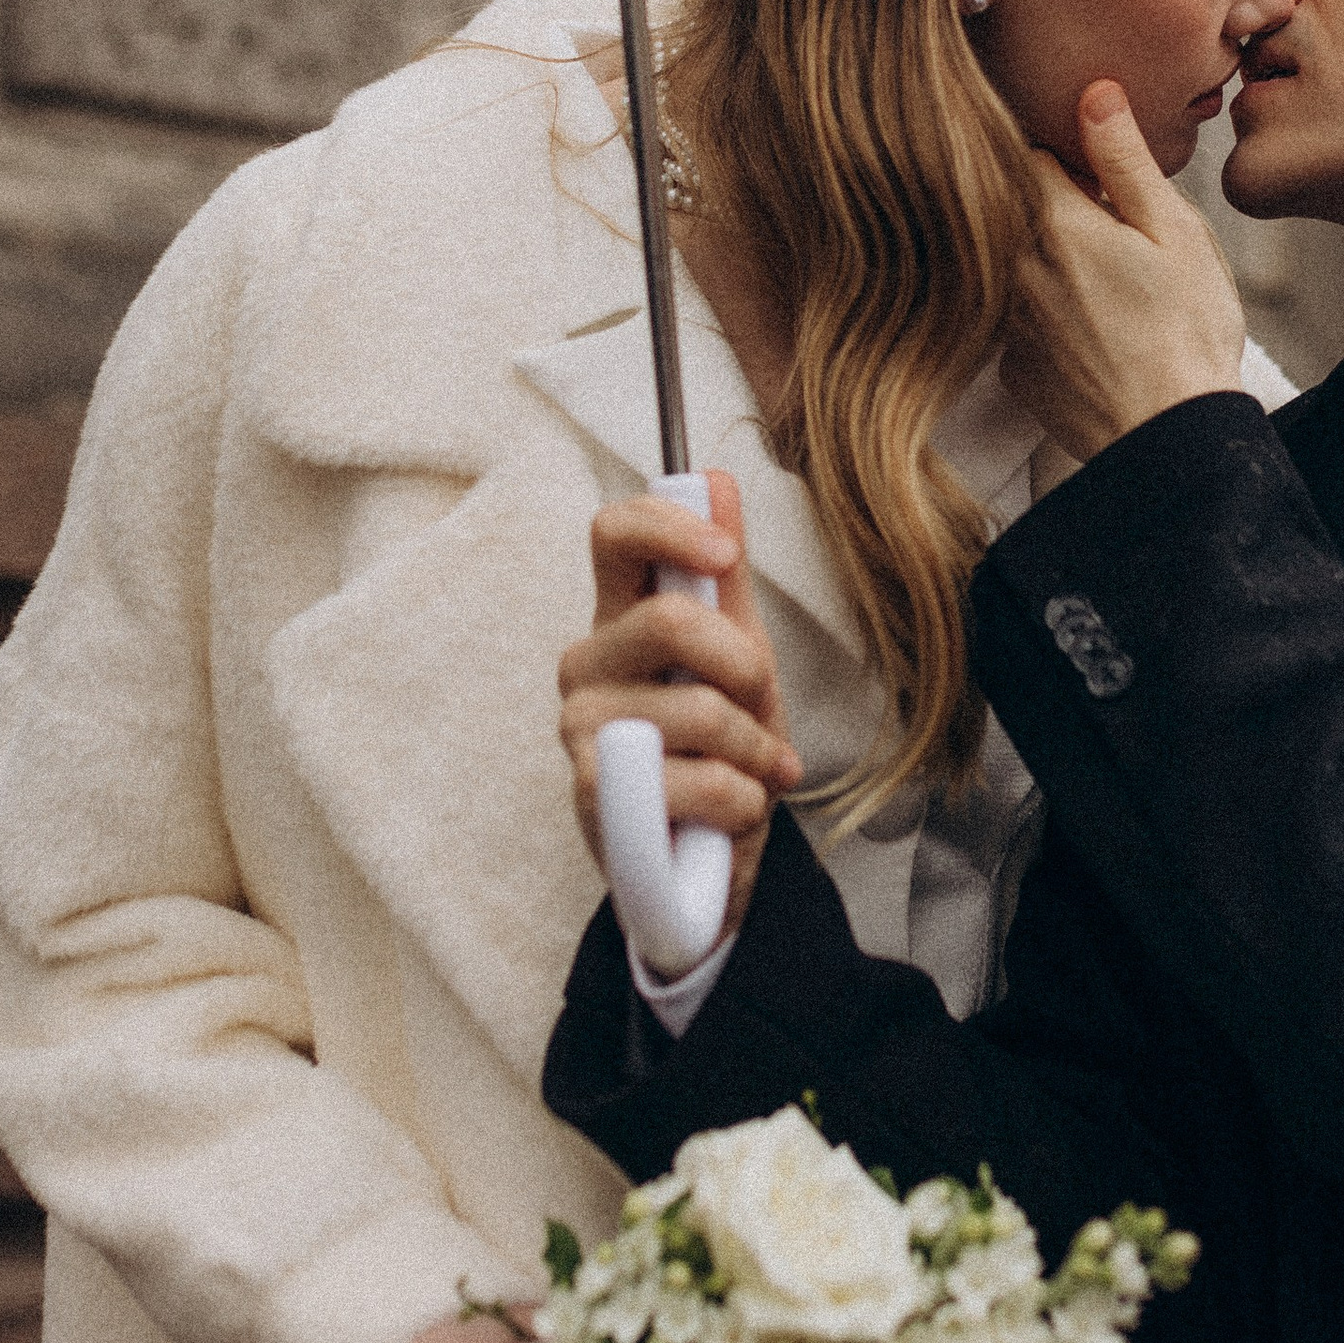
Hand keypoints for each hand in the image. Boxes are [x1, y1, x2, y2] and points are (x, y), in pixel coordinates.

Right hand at [560, 471, 801, 935]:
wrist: (706, 862)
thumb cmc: (715, 749)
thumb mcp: (734, 656)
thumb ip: (721, 575)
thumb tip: (716, 480)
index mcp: (619, 619)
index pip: (612, 535)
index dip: (668, 528)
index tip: (723, 555)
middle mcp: (586, 666)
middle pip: (669, 621)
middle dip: (745, 670)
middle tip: (760, 711)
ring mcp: (582, 731)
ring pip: (699, 710)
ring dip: (755, 751)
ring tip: (752, 774)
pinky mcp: (594, 796)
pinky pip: (700, 781)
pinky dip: (740, 801)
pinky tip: (731, 813)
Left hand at [1003, 82, 1247, 459]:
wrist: (1169, 440)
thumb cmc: (1188, 332)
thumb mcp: (1174, 232)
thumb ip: (1125, 161)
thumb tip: (1093, 93)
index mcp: (1053, 223)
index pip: (1026, 150)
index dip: (1063, 150)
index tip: (1094, 166)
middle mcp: (1013, 267)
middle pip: (1012, 205)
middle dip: (1050, 201)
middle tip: (1106, 224)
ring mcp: (1006, 320)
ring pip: (1011, 260)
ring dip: (1044, 256)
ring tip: (1104, 280)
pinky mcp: (1011, 365)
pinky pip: (1017, 314)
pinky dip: (1044, 309)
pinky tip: (1089, 327)